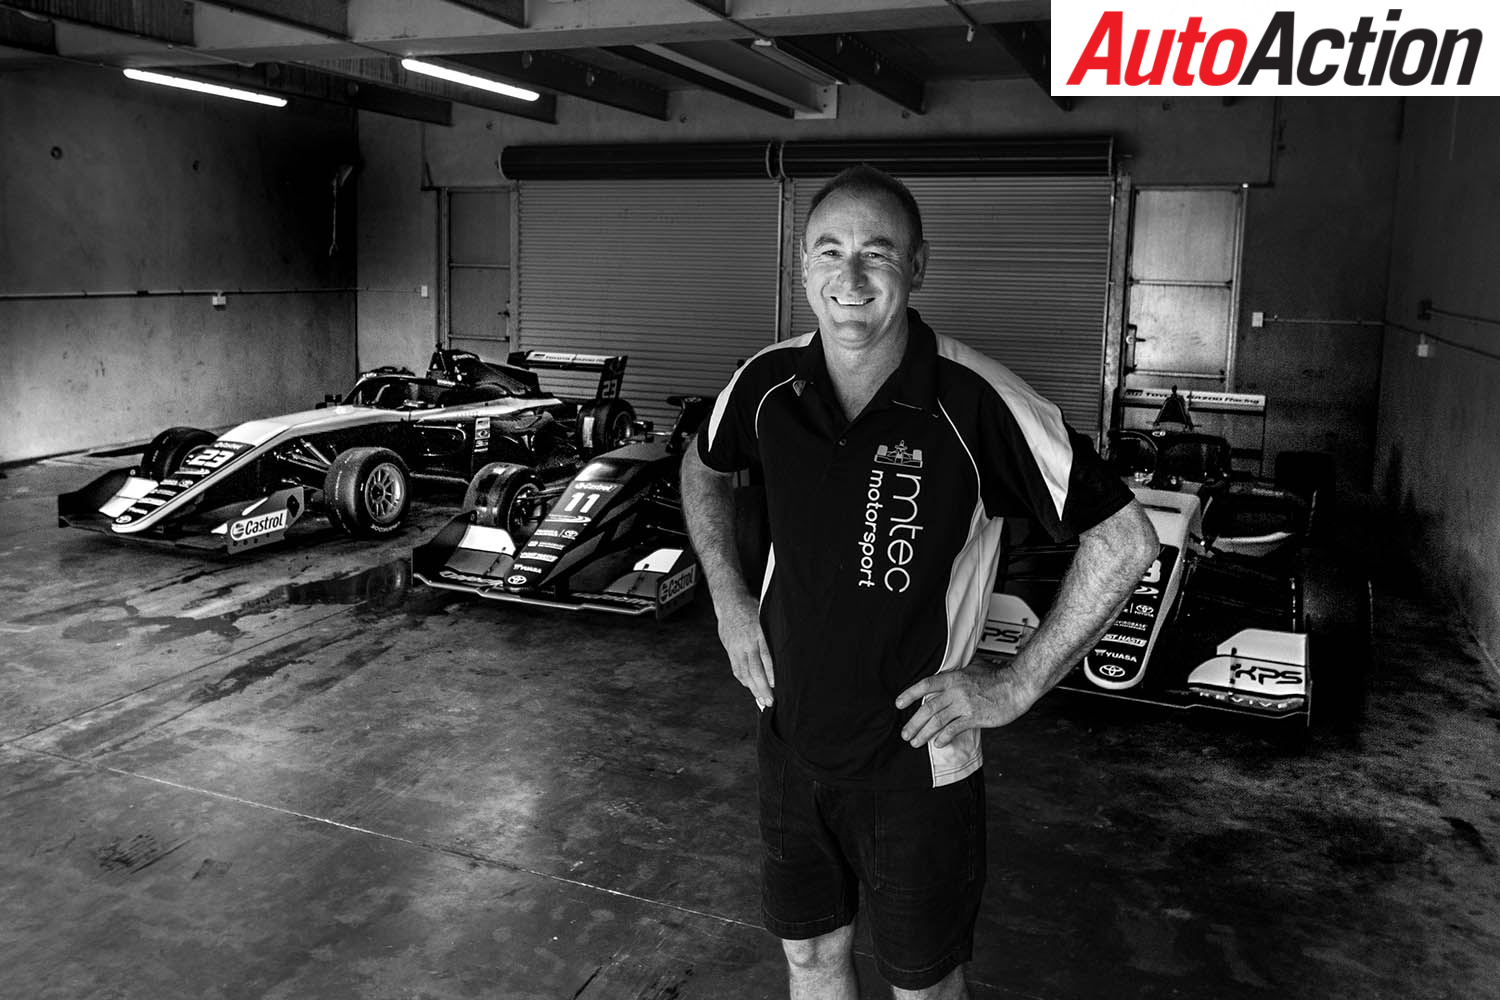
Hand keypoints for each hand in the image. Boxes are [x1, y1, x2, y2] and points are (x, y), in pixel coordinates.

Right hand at [715, 590, 774, 709]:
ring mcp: (736, 648)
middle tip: (770, 701)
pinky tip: (750, 687)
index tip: (777, 686)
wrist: (729, 603)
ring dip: (753, 688)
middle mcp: (746, 642)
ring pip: (745, 672)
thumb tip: (786, 653)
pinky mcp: (730, 650)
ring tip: (762, 700)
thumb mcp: (766, 617)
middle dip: (763, 687)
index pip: (765, 656)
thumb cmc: (752, 608)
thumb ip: (773, 635)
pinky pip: (737, 669)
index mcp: (758, 633)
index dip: (771, 673)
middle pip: (755, 669)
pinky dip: (744, 680)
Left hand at [895, 659, 1037, 748]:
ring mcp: (964, 705)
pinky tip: (938, 743)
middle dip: (913, 722)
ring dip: (924, 733)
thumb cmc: (998, 676)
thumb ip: (960, 671)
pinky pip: (954, 729)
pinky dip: (944, 737)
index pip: (925, 685)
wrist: (1017, 685)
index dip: (910, 694)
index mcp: (953, 677)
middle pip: (927, 707)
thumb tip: (951, 671)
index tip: (898, 703)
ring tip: (915, 742)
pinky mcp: (974, 717)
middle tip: (905, 733)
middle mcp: (955, 691)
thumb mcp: (974, 667)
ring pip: (938, 720)